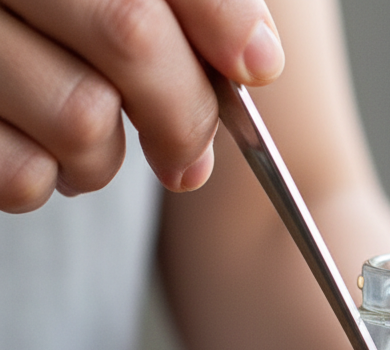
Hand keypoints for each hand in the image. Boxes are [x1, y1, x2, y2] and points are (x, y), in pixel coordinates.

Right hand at [0, 0, 284, 211]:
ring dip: (107, 157)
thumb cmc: (55, 17)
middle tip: (187, 152)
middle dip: (184, 111)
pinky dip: (48, 181)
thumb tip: (256, 60)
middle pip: (132, 36)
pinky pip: (23, 174)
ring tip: (88, 138)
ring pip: (85, 117)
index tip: (257, 67)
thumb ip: (187, 1)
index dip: (221, 18)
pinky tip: (37, 151)